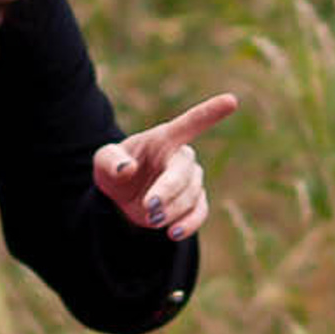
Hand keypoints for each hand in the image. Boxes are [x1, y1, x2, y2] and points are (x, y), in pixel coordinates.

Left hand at [92, 94, 237, 241]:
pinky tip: (173, 233)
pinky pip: (199, 212)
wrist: (122, 195)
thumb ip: (110, 161)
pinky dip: (188, 224)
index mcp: (164, 138)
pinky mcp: (193, 202)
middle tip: (150, 210)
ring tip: (151, 220)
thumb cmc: (115, 169)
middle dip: (167, 192)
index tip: (232, 100)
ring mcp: (190, 180)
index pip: (191, 122)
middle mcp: (181, 157)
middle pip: (184, 173)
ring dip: (171, 211)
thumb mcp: (103, 162)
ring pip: (190, 196)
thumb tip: (126, 169)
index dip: (211, 112)